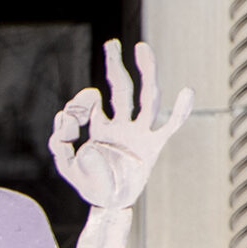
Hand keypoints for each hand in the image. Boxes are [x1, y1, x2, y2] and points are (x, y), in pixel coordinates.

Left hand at [49, 39, 191, 212]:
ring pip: (147, 98)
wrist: (109, 204)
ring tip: (141, 47)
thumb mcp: (66, 167)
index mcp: (101, 127)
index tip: (70, 115)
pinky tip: (186, 92)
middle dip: (116, 66)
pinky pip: (169, 126)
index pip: (93, 104)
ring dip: (146, 72)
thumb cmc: (89, 184)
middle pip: (123, 89)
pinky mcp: (153, 146)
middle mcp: (122, 125)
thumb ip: (60, 147)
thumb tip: (68, 123)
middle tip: (111, 43)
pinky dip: (179, 111)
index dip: (81, 102)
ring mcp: (139, 133)